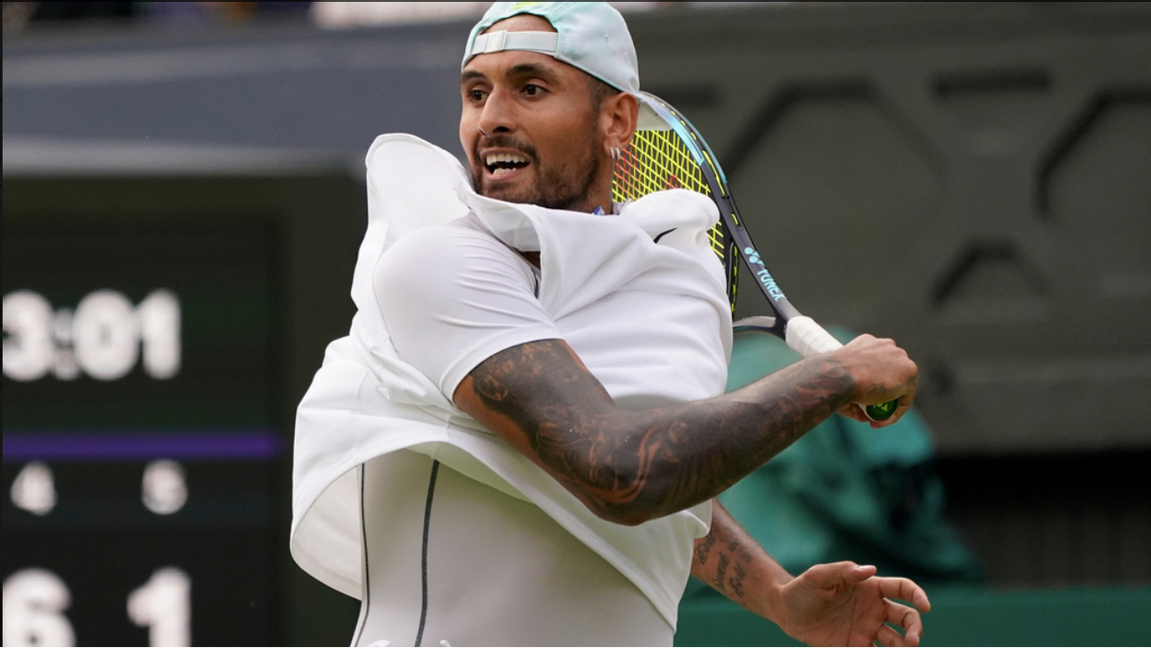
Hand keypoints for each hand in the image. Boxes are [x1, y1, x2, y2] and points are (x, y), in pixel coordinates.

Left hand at [775, 562, 929, 647]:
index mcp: (869, 587)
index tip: (926, 607)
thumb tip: (870, 569)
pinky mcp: (856, 646)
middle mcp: (874, 609)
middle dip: (915, 629)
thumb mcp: (817, 576)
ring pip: (896, 641)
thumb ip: (842, 571)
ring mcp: (867, 629)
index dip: (918, 595)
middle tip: (912, 642)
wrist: (784, 611)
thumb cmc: (802, 588)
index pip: (902, 588)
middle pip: (906, 618)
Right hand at [834, 335, 917, 426]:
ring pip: (898, 388)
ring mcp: (900, 356)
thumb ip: (853, 391)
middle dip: (878, 396)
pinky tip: (878, 422)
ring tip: (871, 420)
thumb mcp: (840, 382)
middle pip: (888, 375)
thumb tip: (859, 411)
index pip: (875, 367)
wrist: (839, 376)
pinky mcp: (910, 372)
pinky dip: (894, 414)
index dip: (869, 388)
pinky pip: (904, 399)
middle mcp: (886, 345)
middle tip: (864, 412)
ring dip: (886, 406)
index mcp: (869, 343)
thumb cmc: (833, 379)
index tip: (859, 402)